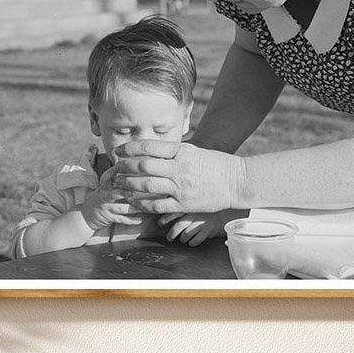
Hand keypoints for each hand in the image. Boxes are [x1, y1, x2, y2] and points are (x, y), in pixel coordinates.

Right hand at [81, 167, 143, 229]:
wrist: (85, 216)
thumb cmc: (99, 199)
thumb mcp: (103, 188)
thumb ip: (114, 180)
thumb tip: (127, 168)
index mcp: (104, 187)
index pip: (108, 178)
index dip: (114, 173)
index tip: (125, 169)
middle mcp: (104, 197)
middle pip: (115, 193)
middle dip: (126, 192)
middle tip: (136, 191)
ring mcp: (106, 208)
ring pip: (121, 208)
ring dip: (133, 208)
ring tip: (144, 206)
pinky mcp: (108, 218)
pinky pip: (121, 219)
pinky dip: (131, 220)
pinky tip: (140, 220)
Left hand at [114, 140, 248, 213]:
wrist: (237, 182)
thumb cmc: (216, 164)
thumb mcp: (195, 151)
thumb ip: (173, 152)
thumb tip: (151, 151)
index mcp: (182, 152)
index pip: (148, 147)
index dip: (129, 148)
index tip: (119, 151)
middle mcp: (179, 168)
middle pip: (143, 166)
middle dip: (124, 167)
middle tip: (115, 168)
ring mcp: (181, 187)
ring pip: (146, 186)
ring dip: (129, 185)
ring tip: (120, 184)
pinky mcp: (184, 204)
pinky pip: (157, 205)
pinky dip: (142, 204)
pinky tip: (134, 202)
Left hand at [160, 210, 239, 246]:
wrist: (223, 212)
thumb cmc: (204, 209)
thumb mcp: (192, 203)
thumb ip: (179, 204)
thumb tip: (162, 206)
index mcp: (189, 206)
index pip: (173, 212)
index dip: (165, 218)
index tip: (160, 223)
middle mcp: (194, 214)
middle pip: (178, 226)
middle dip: (171, 234)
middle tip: (169, 237)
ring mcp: (201, 222)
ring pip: (186, 235)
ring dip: (182, 239)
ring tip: (182, 239)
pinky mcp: (207, 230)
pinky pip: (196, 240)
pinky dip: (191, 243)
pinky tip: (191, 242)